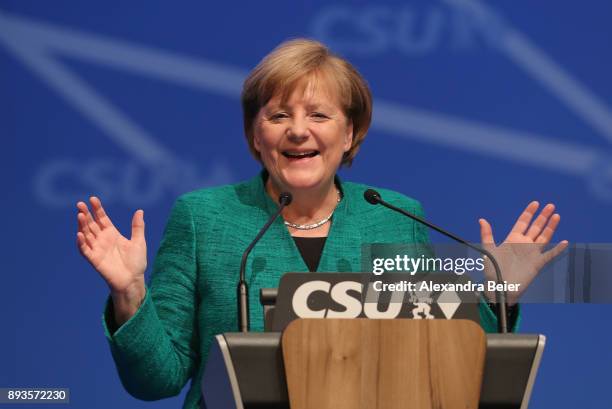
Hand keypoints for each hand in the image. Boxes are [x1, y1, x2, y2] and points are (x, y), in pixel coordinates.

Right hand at [76, 197, 146, 322]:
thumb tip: (139, 211)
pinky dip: (81, 243)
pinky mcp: (94, 259)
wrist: (133, 280)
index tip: (93, 199)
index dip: (97, 209)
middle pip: (91, 224)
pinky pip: (85, 250)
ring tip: (79, 215)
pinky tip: (79, 234)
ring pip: (86, 234)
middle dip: (86, 214)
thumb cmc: (136, 262)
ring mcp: (97, 249)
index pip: (102, 218)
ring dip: (82, 225)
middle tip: (80, 204)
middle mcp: (102, 240)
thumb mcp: (139, 242)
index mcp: (112, 234)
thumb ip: (137, 227)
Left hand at [479, 201, 567, 304]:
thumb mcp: (488, 249)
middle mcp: (524, 244)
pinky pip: (550, 255)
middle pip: (536, 227)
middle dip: (543, 216)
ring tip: (557, 216)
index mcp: (513, 239)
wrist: (499, 287)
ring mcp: (532, 253)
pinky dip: (557, 249)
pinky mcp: (537, 263)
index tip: (535, 203)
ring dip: (551, 227)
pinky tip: (564, 242)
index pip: (523, 222)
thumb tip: (481, 219)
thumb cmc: (492, 269)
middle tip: (551, 205)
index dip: (529, 213)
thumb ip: (487, 234)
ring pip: (544, 237)